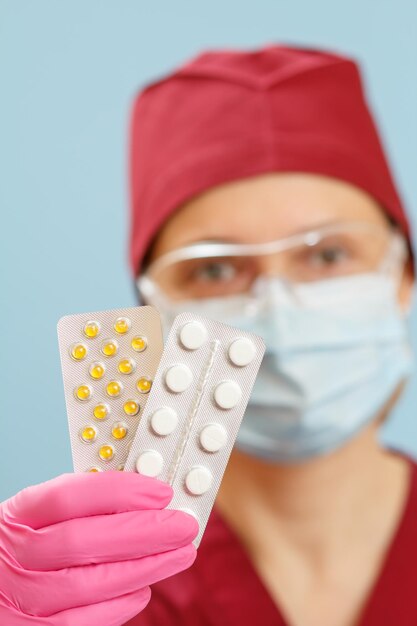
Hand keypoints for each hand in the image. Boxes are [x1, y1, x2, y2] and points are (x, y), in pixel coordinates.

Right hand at [0, 472, 197, 624]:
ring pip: (87, 584)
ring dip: (143, 568)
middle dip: (142, 532)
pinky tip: (144, 590)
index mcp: (18, 515)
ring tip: (180, 554)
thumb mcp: (39, 517)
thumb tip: (146, 501)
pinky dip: (116, 607)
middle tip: (183, 525)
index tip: (161, 492)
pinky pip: (77, 623)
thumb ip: (82, 507)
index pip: (67, 496)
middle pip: (82, 540)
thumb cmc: (25, 546)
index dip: (118, 492)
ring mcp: (19, 597)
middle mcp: (14, 555)